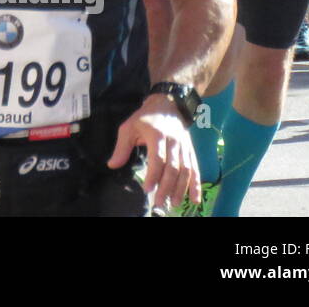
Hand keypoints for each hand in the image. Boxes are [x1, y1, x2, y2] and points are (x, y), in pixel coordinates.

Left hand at [108, 97, 198, 211]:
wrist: (167, 104)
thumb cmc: (145, 118)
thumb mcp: (129, 127)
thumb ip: (122, 147)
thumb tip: (112, 165)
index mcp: (157, 135)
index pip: (158, 159)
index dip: (153, 175)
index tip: (147, 189)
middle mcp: (174, 142)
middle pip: (173, 168)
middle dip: (166, 187)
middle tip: (159, 202)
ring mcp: (184, 147)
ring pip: (186, 170)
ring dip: (181, 189)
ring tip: (174, 204)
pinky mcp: (190, 151)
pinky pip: (195, 169)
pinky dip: (196, 185)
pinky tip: (195, 199)